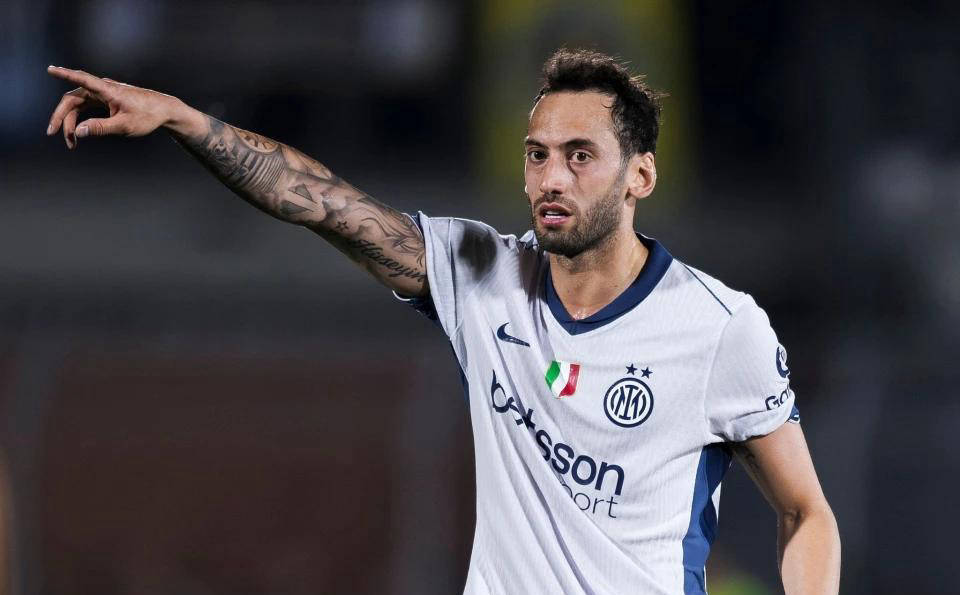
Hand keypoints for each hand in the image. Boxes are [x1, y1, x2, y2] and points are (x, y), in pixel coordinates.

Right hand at [45, 66, 187, 148]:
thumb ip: (101, 128)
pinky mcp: (107, 99)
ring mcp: (104, 93)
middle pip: (73, 99)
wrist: (164, 110)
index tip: (50, 70)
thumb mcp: (124, 125)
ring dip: (71, 121)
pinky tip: (77, 130)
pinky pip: (87, 106)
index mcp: (107, 90)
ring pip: (79, 104)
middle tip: (53, 134)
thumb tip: (78, 132)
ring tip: (71, 142)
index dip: (64, 74)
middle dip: (61, 116)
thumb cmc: (147, 116)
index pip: (81, 79)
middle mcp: (103, 88)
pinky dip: (80, 118)